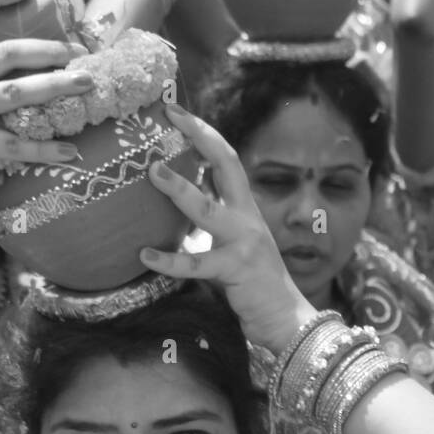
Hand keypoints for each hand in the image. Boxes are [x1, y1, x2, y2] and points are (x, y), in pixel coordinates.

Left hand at [141, 104, 315, 354]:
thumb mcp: (233, 249)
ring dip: (180, 189)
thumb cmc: (256, 289)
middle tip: (169, 114)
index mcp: (246, 211)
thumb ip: (211, 229)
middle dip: (200, 136)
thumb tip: (178, 212)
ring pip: (207, 210)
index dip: (203, 133)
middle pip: (227, 164)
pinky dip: (169, 260)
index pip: (226, 160)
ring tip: (152, 172)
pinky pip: (197, 263)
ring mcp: (244, 243)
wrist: (288, 322)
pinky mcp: (236, 271)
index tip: (175, 111)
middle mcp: (247, 219)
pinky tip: (145, 255)